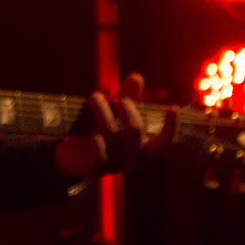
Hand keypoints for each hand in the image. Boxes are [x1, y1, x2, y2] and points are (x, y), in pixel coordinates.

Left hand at [55, 72, 178, 179]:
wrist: (71, 157)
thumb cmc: (100, 131)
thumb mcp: (115, 113)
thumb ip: (128, 97)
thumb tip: (137, 77)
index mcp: (144, 149)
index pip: (164, 141)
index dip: (171, 126)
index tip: (173, 107)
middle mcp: (134, 159)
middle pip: (135, 128)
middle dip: (127, 107)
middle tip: (117, 97)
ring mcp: (116, 165)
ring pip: (112, 134)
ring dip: (103, 111)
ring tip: (95, 96)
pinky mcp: (97, 168)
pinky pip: (98, 149)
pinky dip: (95, 138)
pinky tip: (90, 130)